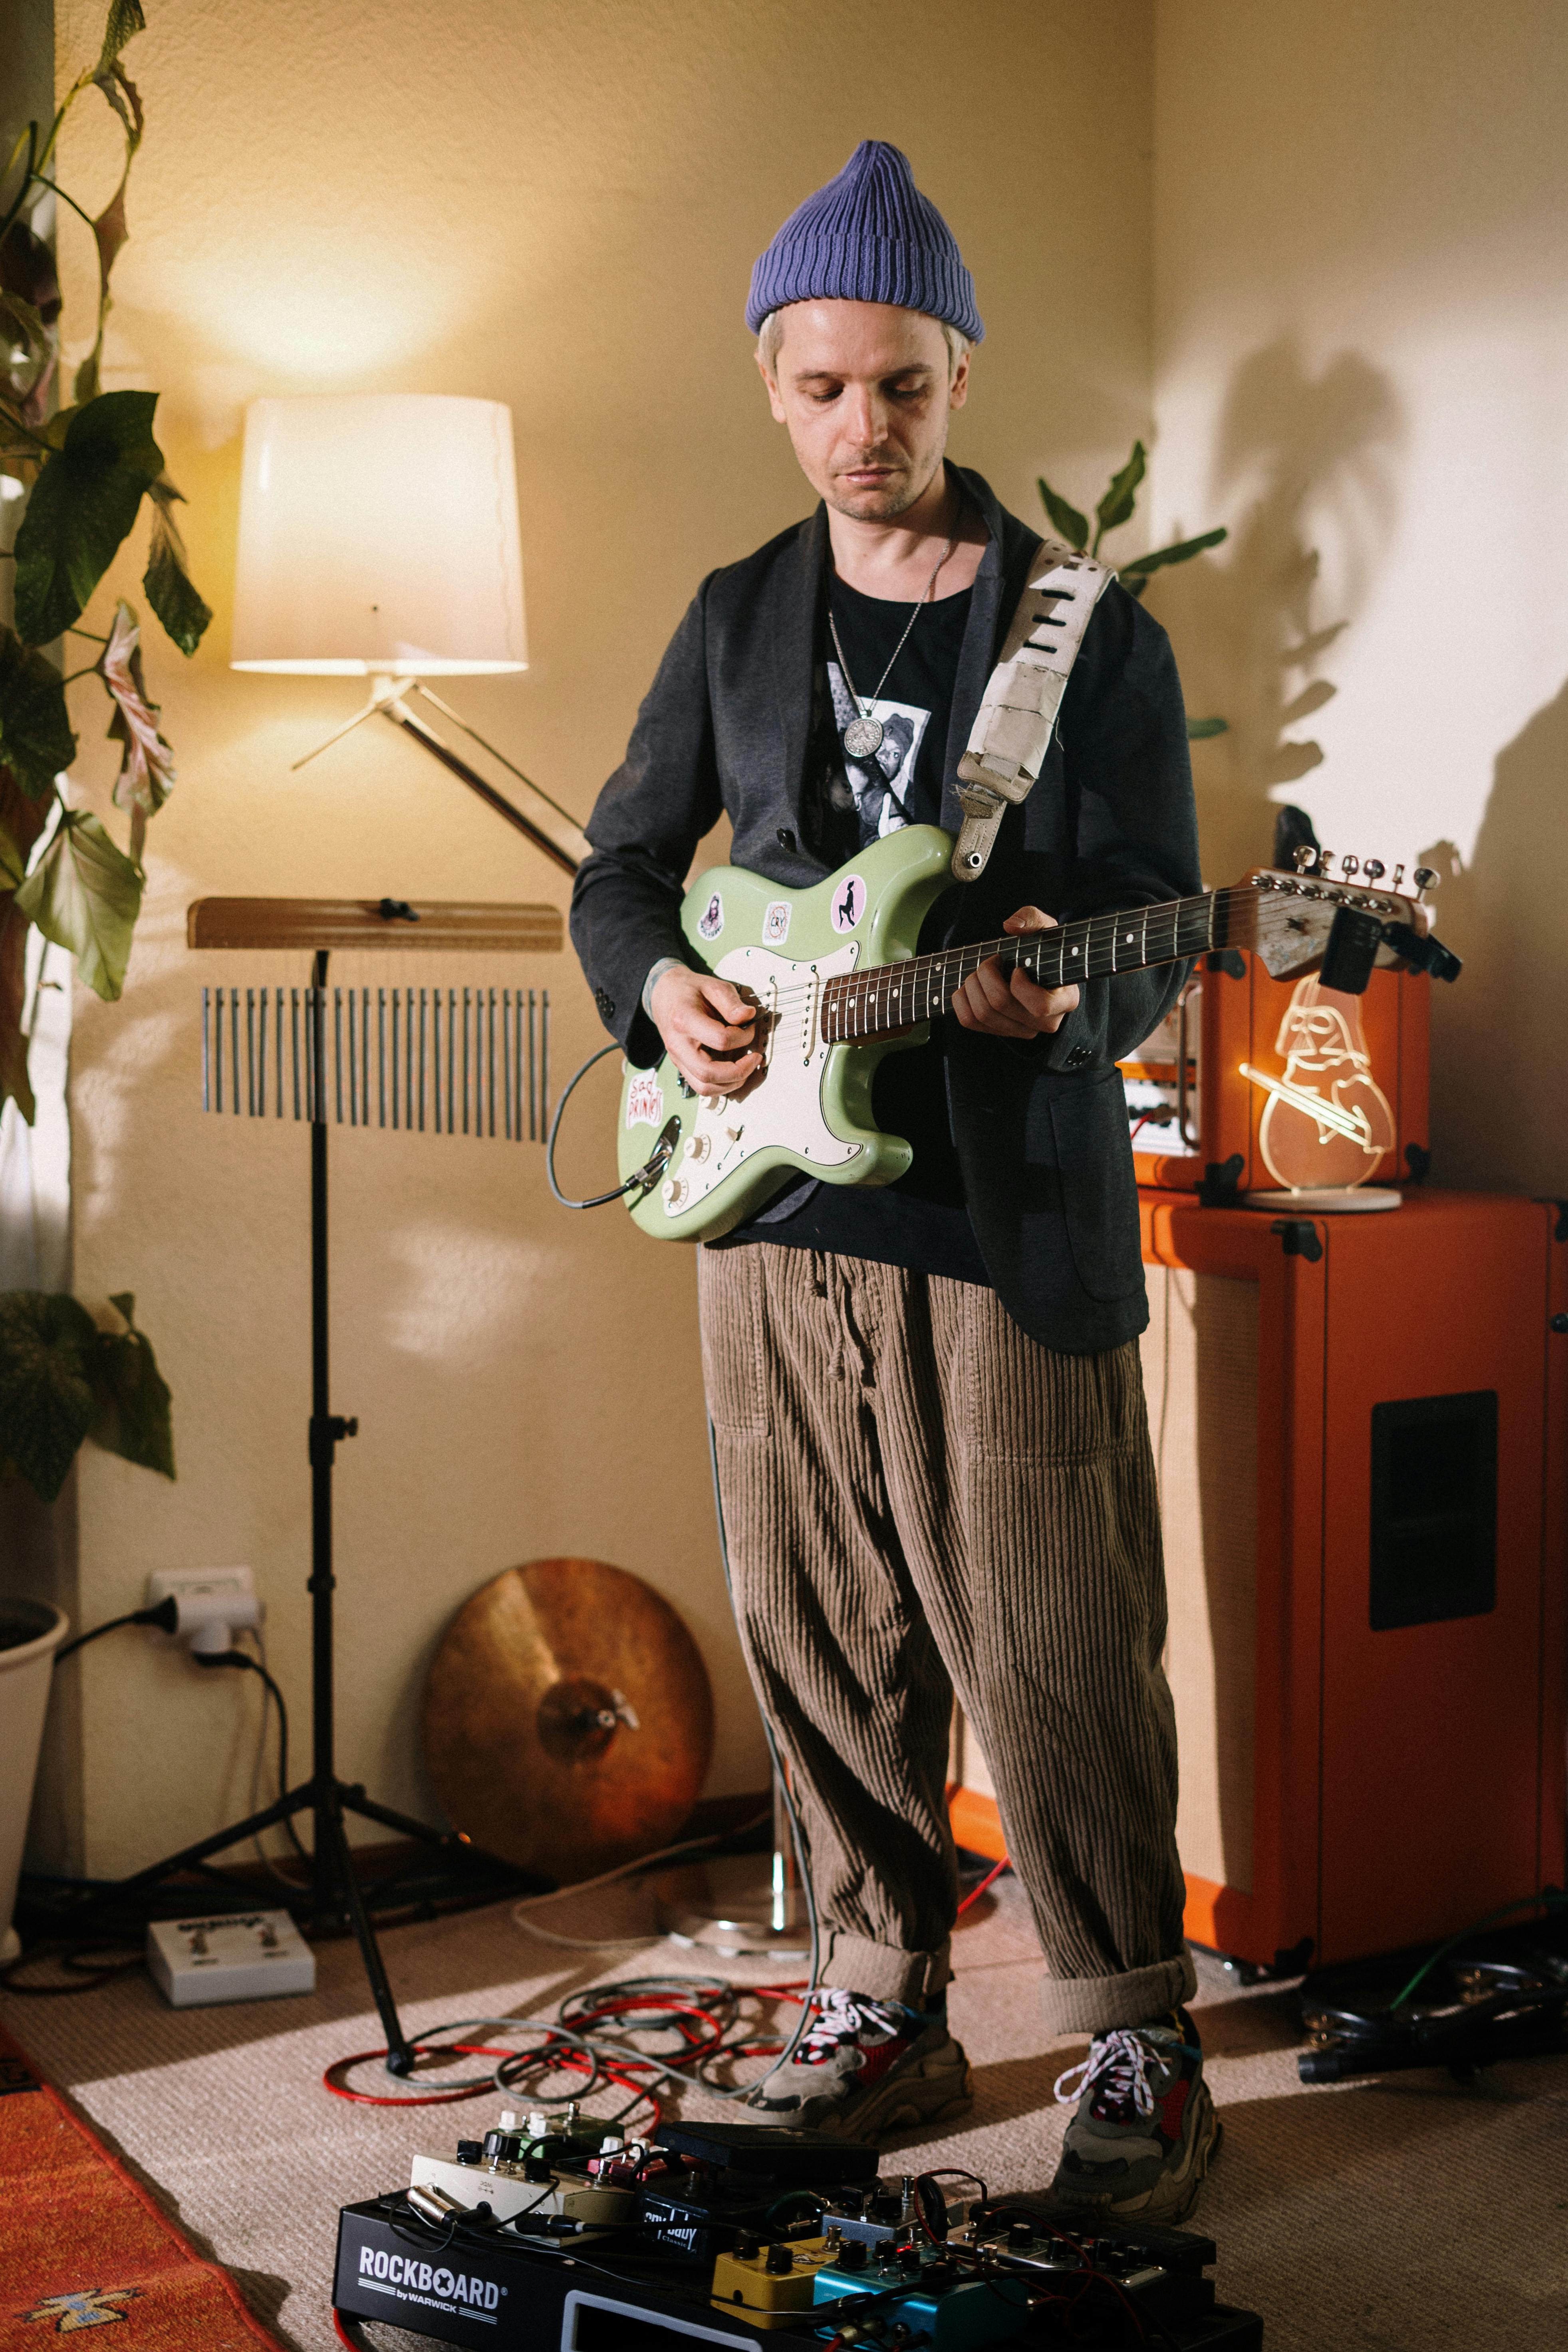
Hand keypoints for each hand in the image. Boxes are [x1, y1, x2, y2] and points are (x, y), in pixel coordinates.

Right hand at [650, 965, 761, 1096]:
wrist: (664, 994)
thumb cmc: (688, 990)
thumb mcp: (713, 986)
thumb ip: (731, 1003)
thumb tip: (749, 1017)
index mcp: (684, 1020)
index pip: (720, 1040)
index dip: (743, 1037)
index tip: (750, 1028)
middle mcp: (678, 1044)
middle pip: (708, 1074)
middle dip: (739, 1071)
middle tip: (755, 1059)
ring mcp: (678, 1058)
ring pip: (704, 1087)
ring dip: (730, 1084)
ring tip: (746, 1069)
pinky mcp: (682, 1065)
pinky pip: (701, 1086)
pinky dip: (721, 1085)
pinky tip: (734, 1072)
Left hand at [951, 906, 1080, 1039]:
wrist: (1033, 969)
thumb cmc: (1043, 949)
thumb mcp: (1045, 929)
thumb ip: (1033, 919)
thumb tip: (1011, 926)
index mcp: (1065, 1001)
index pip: (1040, 1006)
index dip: (1020, 985)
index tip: (1016, 967)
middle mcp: (1045, 1023)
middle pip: (1000, 1004)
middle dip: (986, 974)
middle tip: (991, 960)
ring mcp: (1022, 1031)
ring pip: (983, 1014)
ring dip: (972, 984)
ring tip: (981, 971)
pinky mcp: (999, 1032)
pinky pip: (969, 1021)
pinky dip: (961, 998)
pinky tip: (971, 985)